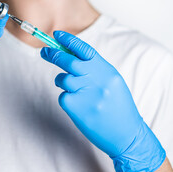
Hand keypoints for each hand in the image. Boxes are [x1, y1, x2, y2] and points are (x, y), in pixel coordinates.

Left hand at [41, 31, 165, 171]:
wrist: (127, 135)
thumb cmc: (118, 107)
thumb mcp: (112, 82)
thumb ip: (94, 69)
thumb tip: (70, 54)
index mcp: (107, 71)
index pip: (85, 50)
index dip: (69, 40)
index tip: (57, 35)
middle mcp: (97, 80)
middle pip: (68, 61)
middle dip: (53, 55)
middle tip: (45, 52)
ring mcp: (86, 94)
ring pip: (62, 79)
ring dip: (62, 82)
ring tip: (75, 91)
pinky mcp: (76, 108)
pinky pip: (63, 96)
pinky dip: (67, 99)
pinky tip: (79, 107)